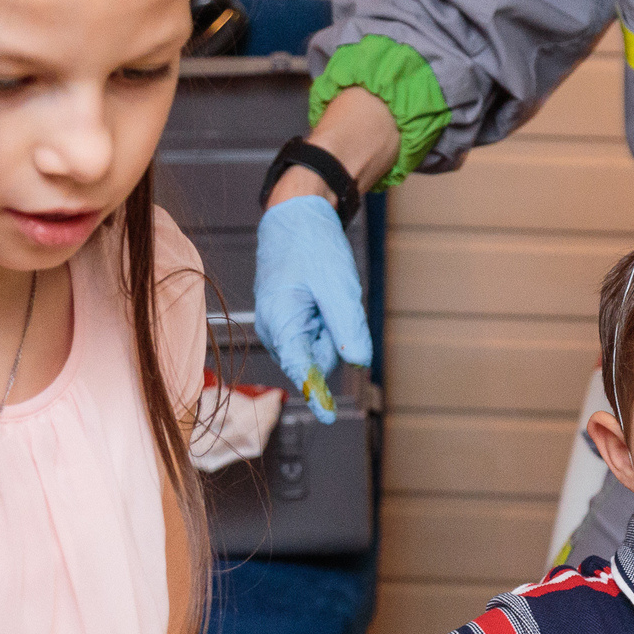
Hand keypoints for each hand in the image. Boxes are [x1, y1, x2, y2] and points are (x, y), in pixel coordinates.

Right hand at [253, 193, 370, 417]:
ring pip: (318, 345)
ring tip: (326, 293)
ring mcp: (279, 324)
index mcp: (280, 322)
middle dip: (334, 339)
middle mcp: (274, 328)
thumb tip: (359, 362)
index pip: (300, 369)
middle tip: (335, 301)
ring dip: (331, 327)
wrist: (296, 215)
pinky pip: (315, 331)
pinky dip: (327, 319)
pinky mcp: (287, 318)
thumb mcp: (338, 287)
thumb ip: (348, 329)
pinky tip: (323, 294)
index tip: (327, 418)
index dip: (316, 394)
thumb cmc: (313, 246)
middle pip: (316, 358)